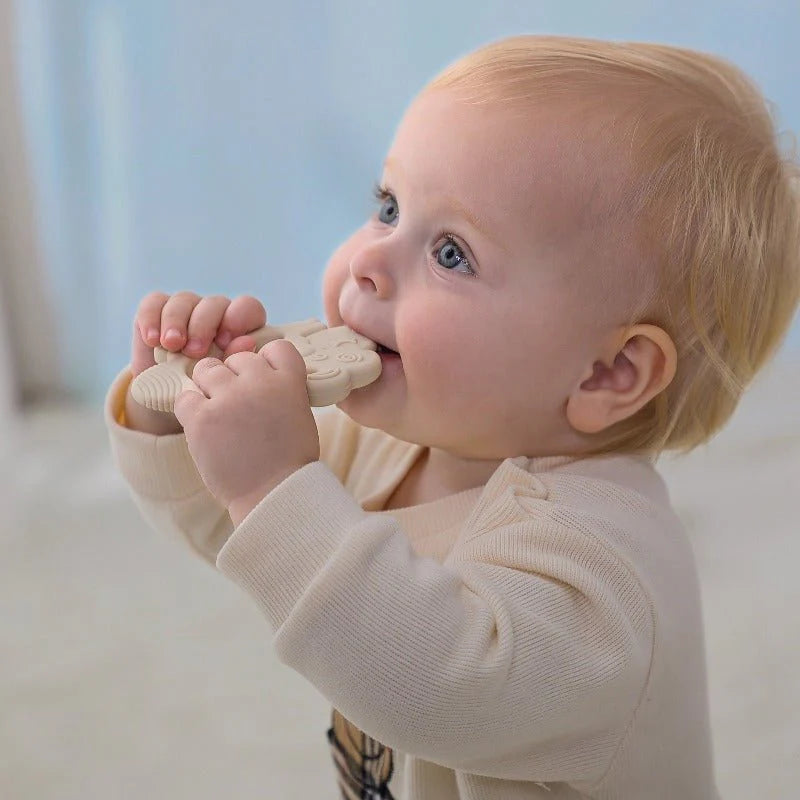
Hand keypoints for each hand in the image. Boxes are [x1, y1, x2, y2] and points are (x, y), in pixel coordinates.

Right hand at [131, 291, 268, 377]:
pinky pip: (154, 303)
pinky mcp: (157, 309)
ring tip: (171, 346)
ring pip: (184, 300)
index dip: (238, 319)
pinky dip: (151, 319)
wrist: (171, 400)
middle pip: (214, 303)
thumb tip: (247, 342)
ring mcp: (187, 308)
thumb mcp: (221, 380)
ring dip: (176, 322)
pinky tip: (152, 340)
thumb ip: (236, 358)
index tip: (224, 343)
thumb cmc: (207, 390)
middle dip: (203, 326)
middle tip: (194, 352)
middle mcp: (215, 313)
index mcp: (239, 326)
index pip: (247, 307)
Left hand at [172, 339, 319, 524]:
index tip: (263, 380)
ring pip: (207, 369)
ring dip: (209, 386)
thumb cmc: (289, 461)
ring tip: (217, 412)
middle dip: (235, 378)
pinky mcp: (201, 418)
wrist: (273, 496)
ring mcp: (228, 399)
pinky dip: (190, 409)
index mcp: (289, 382)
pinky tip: (203, 426)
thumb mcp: (299, 414)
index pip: (276, 347)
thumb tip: (259, 373)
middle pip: (237, 359)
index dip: (267, 362)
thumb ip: (282, 389)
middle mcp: (259, 383)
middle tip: (238, 406)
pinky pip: (185, 397)